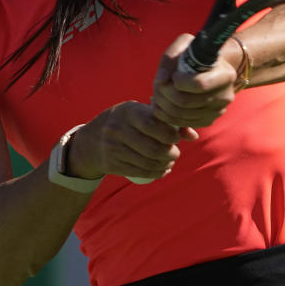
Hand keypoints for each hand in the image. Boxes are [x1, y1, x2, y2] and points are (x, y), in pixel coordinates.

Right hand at [66, 101, 196, 181]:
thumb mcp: (140, 113)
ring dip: (164, 165)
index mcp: (127, 112)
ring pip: (147, 162)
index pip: (152, 125)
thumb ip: (166, 121)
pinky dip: (156, 173)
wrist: (91, 140)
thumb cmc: (125, 122)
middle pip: (152, 147)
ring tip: (170, 162)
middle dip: (169, 153)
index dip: (169, 134)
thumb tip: (193, 136)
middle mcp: (118, 129)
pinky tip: (163, 170)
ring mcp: (113, 148)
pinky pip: (139, 171)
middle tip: (175, 153)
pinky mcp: (112, 164)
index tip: (175, 138)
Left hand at [150, 34, 238, 129]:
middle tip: (158, 85)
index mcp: (225, 74)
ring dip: (163, 105)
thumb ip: (170, 57)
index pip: (199, 84)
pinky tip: (163, 104)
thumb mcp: (184, 44)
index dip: (179, 81)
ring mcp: (218, 110)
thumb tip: (160, 80)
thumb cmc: (196, 54)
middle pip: (185, 102)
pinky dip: (168, 115)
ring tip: (157, 94)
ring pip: (181, 115)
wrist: (209, 68)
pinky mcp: (209, 120)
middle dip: (164, 94)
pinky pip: (183, 123)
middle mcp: (225, 95)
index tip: (173, 75)